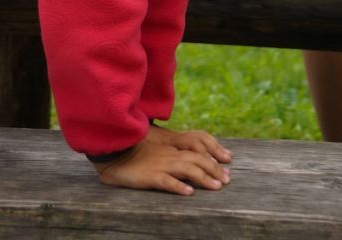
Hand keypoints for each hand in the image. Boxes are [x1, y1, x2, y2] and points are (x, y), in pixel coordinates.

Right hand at [96, 126, 231, 195]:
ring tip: (216, 187)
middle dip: (214, 169)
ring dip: (203, 177)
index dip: (213, 156)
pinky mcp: (149, 176)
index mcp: (171, 149)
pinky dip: (178, 186)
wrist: (114, 154)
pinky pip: (166, 181)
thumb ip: (171, 155)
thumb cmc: (134, 155)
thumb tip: (188, 167)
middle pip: (197, 159)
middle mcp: (169, 155)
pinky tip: (189, 193)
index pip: (197, 150)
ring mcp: (160, 165)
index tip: (227, 166)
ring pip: (186, 169)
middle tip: (227, 180)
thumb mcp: (156, 153)